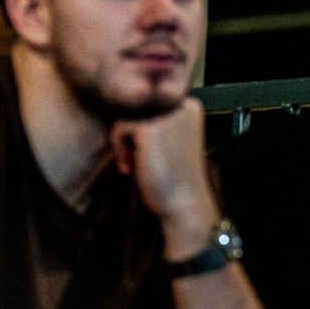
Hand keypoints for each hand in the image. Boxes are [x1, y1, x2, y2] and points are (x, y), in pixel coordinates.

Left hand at [111, 99, 219, 255]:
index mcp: (190, 106)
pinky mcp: (149, 129)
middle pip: (138, 107)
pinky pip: (119, 127)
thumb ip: (157, 120)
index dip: (143, 129)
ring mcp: (165, 116)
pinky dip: (119, 149)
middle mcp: (181, 105)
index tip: (151, 153)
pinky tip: (130, 168)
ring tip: (133, 165)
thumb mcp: (171, 140)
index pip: (152, 104)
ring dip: (124, 142)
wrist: (185, 204)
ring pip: (126, 115)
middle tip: (137, 162)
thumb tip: (124, 106)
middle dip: (132, 134)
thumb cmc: (175, 177)